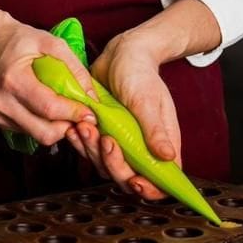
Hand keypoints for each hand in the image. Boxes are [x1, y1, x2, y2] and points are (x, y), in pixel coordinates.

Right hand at [0, 0, 96, 146]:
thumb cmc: (20, 40)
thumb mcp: (50, 42)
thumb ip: (74, 66)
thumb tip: (92, 95)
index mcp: (13, 80)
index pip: (48, 108)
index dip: (73, 113)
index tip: (92, 112)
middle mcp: (2, 102)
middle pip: (44, 131)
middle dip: (68, 127)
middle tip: (82, 115)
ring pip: (38, 136)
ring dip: (58, 128)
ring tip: (68, 111)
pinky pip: (29, 132)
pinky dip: (44, 125)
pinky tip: (51, 111)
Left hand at [65, 32, 180, 201]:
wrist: (122, 53)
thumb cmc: (141, 73)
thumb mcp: (148, 100)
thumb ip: (155, 129)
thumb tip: (168, 156)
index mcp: (160, 142)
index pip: (160, 180)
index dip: (149, 189)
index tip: (135, 181)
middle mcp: (141, 147)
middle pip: (128, 177)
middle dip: (114, 165)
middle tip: (106, 141)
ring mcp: (121, 142)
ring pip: (105, 165)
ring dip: (93, 151)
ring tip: (86, 127)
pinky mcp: (103, 133)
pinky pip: (90, 150)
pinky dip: (81, 142)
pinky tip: (74, 129)